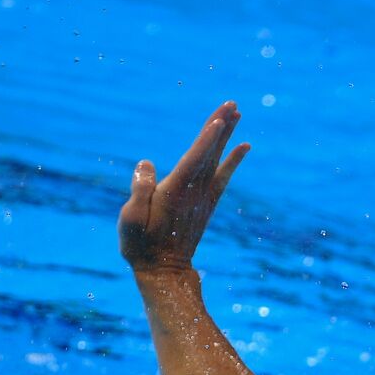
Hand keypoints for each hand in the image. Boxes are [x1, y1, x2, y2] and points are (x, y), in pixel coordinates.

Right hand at [118, 101, 249, 271]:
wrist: (164, 271)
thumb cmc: (140, 245)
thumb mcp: (130, 219)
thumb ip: (139, 189)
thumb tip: (146, 163)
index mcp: (174, 193)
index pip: (194, 160)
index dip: (207, 139)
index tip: (221, 119)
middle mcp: (194, 193)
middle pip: (209, 153)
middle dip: (220, 127)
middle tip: (233, 103)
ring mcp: (202, 198)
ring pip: (217, 160)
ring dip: (227, 136)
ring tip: (238, 113)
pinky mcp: (205, 204)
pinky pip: (222, 177)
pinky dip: (233, 160)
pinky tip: (243, 147)